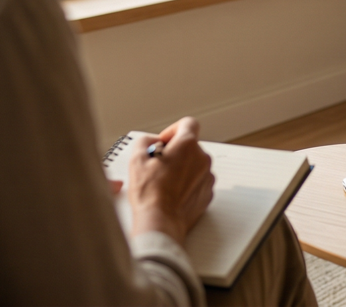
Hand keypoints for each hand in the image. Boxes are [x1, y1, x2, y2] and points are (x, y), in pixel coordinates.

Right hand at [126, 117, 214, 244]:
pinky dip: (187, 183)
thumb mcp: (137, 159)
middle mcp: (202, 158)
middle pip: (190, 146)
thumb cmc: (150, 192)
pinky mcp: (208, 192)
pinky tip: (172, 192)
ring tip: (164, 182)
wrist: (160, 221)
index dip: (174, 130)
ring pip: (195, 164)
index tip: (164, 141)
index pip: (188, 123)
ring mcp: (207, 176)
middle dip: (175, 152)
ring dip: (182, 168)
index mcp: (187, 145)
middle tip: (158, 165)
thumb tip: (151, 141)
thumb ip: (145, 141)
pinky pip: (198, 181)